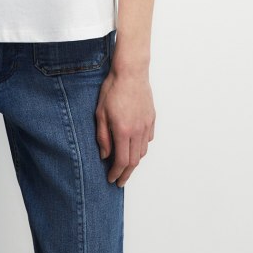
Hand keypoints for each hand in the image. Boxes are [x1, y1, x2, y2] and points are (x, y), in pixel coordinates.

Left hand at [95, 68, 155, 186]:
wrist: (131, 72)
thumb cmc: (113, 89)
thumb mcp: (100, 113)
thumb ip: (102, 136)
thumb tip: (105, 155)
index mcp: (123, 131)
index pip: (121, 161)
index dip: (116, 173)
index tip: (112, 179)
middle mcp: (137, 131)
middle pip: (134, 161)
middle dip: (126, 174)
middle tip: (119, 180)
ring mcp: (146, 125)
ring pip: (142, 151)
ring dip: (134, 162)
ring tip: (125, 165)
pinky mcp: (151, 118)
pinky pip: (148, 139)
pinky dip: (141, 148)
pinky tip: (134, 146)